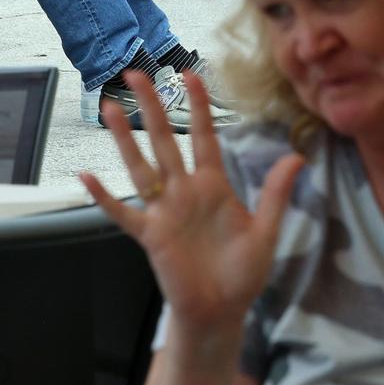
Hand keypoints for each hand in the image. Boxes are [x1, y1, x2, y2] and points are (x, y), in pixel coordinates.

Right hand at [80, 72, 302, 340]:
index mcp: (213, 186)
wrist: (221, 311)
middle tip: (137, 74)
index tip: (190, 74)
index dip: (198, 106)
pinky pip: (123, 211)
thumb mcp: (265, 232)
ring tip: (111, 108)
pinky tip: (87, 178)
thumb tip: (296, 156)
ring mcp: (163, 210)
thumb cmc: (242, 272)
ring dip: (125, 138)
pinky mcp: (149, 234)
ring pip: (140, 166)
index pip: (203, 137)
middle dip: (152, 107)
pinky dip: (105, 197)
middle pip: (164, 140)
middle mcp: (183, 191)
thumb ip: (274, 194)